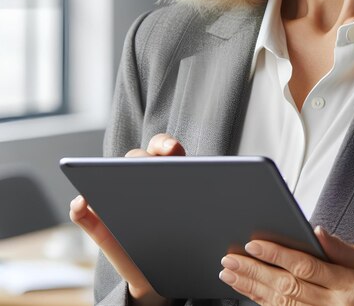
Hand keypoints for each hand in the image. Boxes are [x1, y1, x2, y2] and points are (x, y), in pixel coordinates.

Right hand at [69, 133, 185, 305]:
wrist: (165, 271)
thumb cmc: (186, 236)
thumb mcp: (196, 218)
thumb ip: (200, 203)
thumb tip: (211, 192)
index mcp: (165, 172)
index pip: (161, 148)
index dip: (164, 144)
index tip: (172, 150)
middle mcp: (137, 180)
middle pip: (134, 160)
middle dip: (140, 159)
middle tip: (146, 166)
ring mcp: (115, 201)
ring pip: (106, 179)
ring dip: (102, 175)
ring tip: (108, 179)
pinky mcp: (98, 225)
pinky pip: (84, 213)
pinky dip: (80, 207)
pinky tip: (82, 203)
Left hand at [219, 226, 353, 305]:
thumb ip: (342, 248)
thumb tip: (316, 231)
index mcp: (348, 285)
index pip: (305, 266)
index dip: (276, 255)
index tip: (253, 244)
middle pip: (286, 286)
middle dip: (255, 270)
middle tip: (231, 258)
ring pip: (279, 304)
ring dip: (251, 288)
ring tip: (230, 273)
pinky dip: (261, 303)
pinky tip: (247, 291)